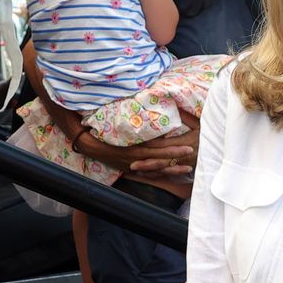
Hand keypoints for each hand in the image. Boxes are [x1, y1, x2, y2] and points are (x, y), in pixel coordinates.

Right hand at [77, 109, 199, 175]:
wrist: (90, 144)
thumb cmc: (106, 131)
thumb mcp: (122, 124)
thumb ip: (139, 120)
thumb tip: (155, 107)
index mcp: (135, 146)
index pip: (158, 149)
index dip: (173, 149)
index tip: (188, 147)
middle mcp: (136, 158)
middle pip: (161, 160)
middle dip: (177, 158)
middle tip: (193, 155)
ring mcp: (135, 165)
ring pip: (157, 170)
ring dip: (173, 169)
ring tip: (188, 169)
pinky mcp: (133, 170)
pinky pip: (149, 175)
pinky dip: (161, 175)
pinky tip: (173, 175)